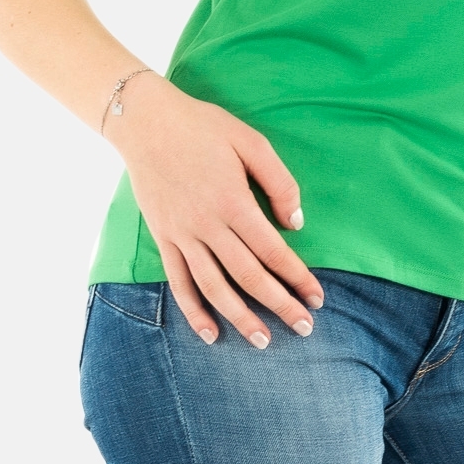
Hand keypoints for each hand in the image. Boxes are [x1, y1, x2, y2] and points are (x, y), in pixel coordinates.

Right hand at [112, 76, 322, 347]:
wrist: (145, 122)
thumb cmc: (203, 127)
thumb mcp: (251, 142)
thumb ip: (280, 183)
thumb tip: (296, 225)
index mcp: (234, 201)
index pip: (273, 251)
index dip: (298, 277)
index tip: (317, 297)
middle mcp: (207, 225)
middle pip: (249, 276)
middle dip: (279, 305)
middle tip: (304, 329)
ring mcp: (182, 235)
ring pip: (214, 287)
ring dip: (240, 318)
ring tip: (262, 342)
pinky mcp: (163, 238)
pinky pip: (179, 282)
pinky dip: (194, 311)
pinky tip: (210, 334)